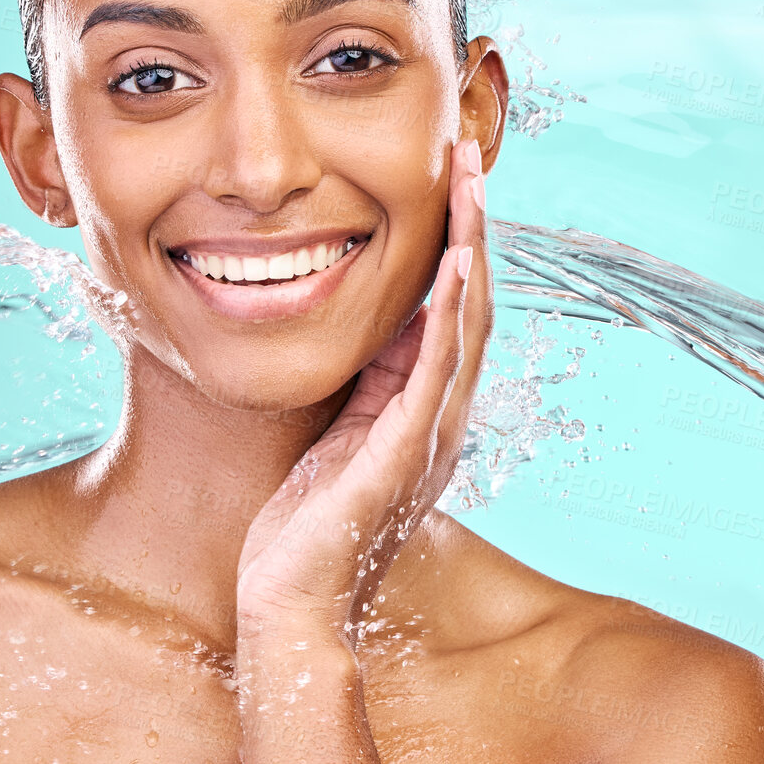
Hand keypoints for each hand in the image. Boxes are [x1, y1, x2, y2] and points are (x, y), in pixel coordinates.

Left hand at [234, 136, 492, 643]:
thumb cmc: (303, 529)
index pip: (452, 311)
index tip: (449, 180)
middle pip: (472, 303)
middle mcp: (441, 418)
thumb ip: (361, 390)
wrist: (291, 606)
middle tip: (469, 157)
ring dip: (470, 250)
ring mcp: (430, 435)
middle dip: (472, 227)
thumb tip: (367, 334)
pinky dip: (449, 314)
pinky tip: (453, 264)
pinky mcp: (404, 453)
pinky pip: (436, 370)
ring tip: (471, 186)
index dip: (456, 243)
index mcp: (422, 410)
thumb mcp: (334, 438)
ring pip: (467, 324)